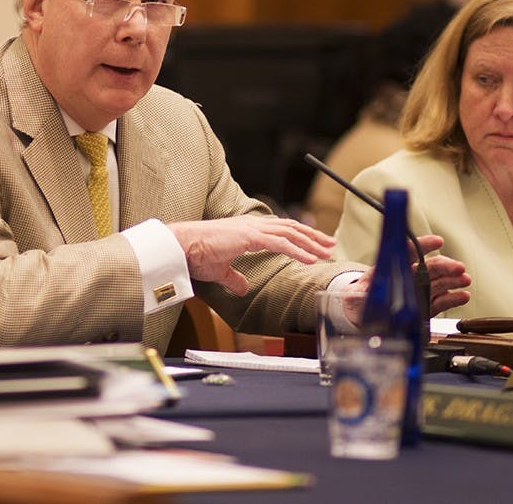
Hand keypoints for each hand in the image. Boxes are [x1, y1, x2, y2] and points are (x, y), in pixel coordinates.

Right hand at [169, 216, 334, 295]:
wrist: (181, 246)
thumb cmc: (196, 255)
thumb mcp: (220, 269)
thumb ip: (234, 278)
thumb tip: (243, 288)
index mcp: (247, 229)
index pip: (280, 229)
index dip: (299, 236)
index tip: (315, 244)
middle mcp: (252, 225)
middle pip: (290, 227)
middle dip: (312, 236)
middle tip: (330, 244)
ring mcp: (251, 229)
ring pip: (290, 233)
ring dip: (311, 242)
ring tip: (326, 252)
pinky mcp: (249, 237)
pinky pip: (280, 243)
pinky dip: (298, 250)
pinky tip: (310, 259)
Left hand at [350, 234, 471, 315]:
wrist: (358, 318)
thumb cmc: (356, 300)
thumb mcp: (354, 293)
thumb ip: (357, 289)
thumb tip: (347, 267)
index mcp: (389, 269)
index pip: (407, 252)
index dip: (423, 245)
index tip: (438, 241)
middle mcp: (405, 278)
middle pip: (427, 268)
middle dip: (444, 266)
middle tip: (459, 267)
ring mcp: (415, 293)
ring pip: (436, 283)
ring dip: (452, 280)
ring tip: (465, 279)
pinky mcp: (422, 308)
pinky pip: (438, 302)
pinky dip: (452, 299)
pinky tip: (463, 295)